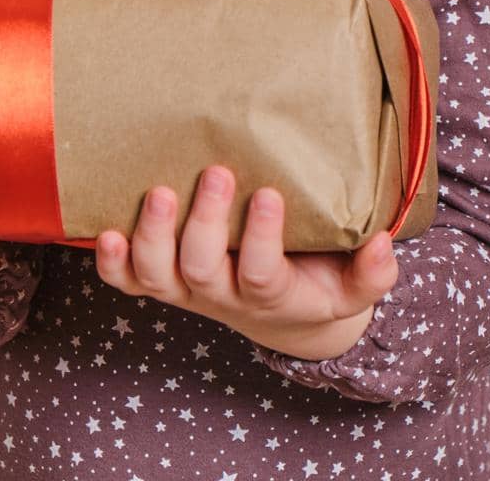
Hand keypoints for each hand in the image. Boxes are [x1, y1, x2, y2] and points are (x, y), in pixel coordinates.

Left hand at [95, 164, 398, 358]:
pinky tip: (104, 232)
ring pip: (158, 276)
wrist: (283, 314)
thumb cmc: (320, 283)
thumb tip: (384, 243)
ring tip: (159, 192)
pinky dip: (112, 263)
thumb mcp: (354, 287)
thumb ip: (372, 272)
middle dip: (204, 224)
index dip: (262, 240)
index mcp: (273, 294)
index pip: (262, 275)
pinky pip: (128, 282)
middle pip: (202, 271)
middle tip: (217, 175)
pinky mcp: (163, 279)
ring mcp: (187, 288)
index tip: (269, 195)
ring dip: (152, 236)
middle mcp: (223, 294)